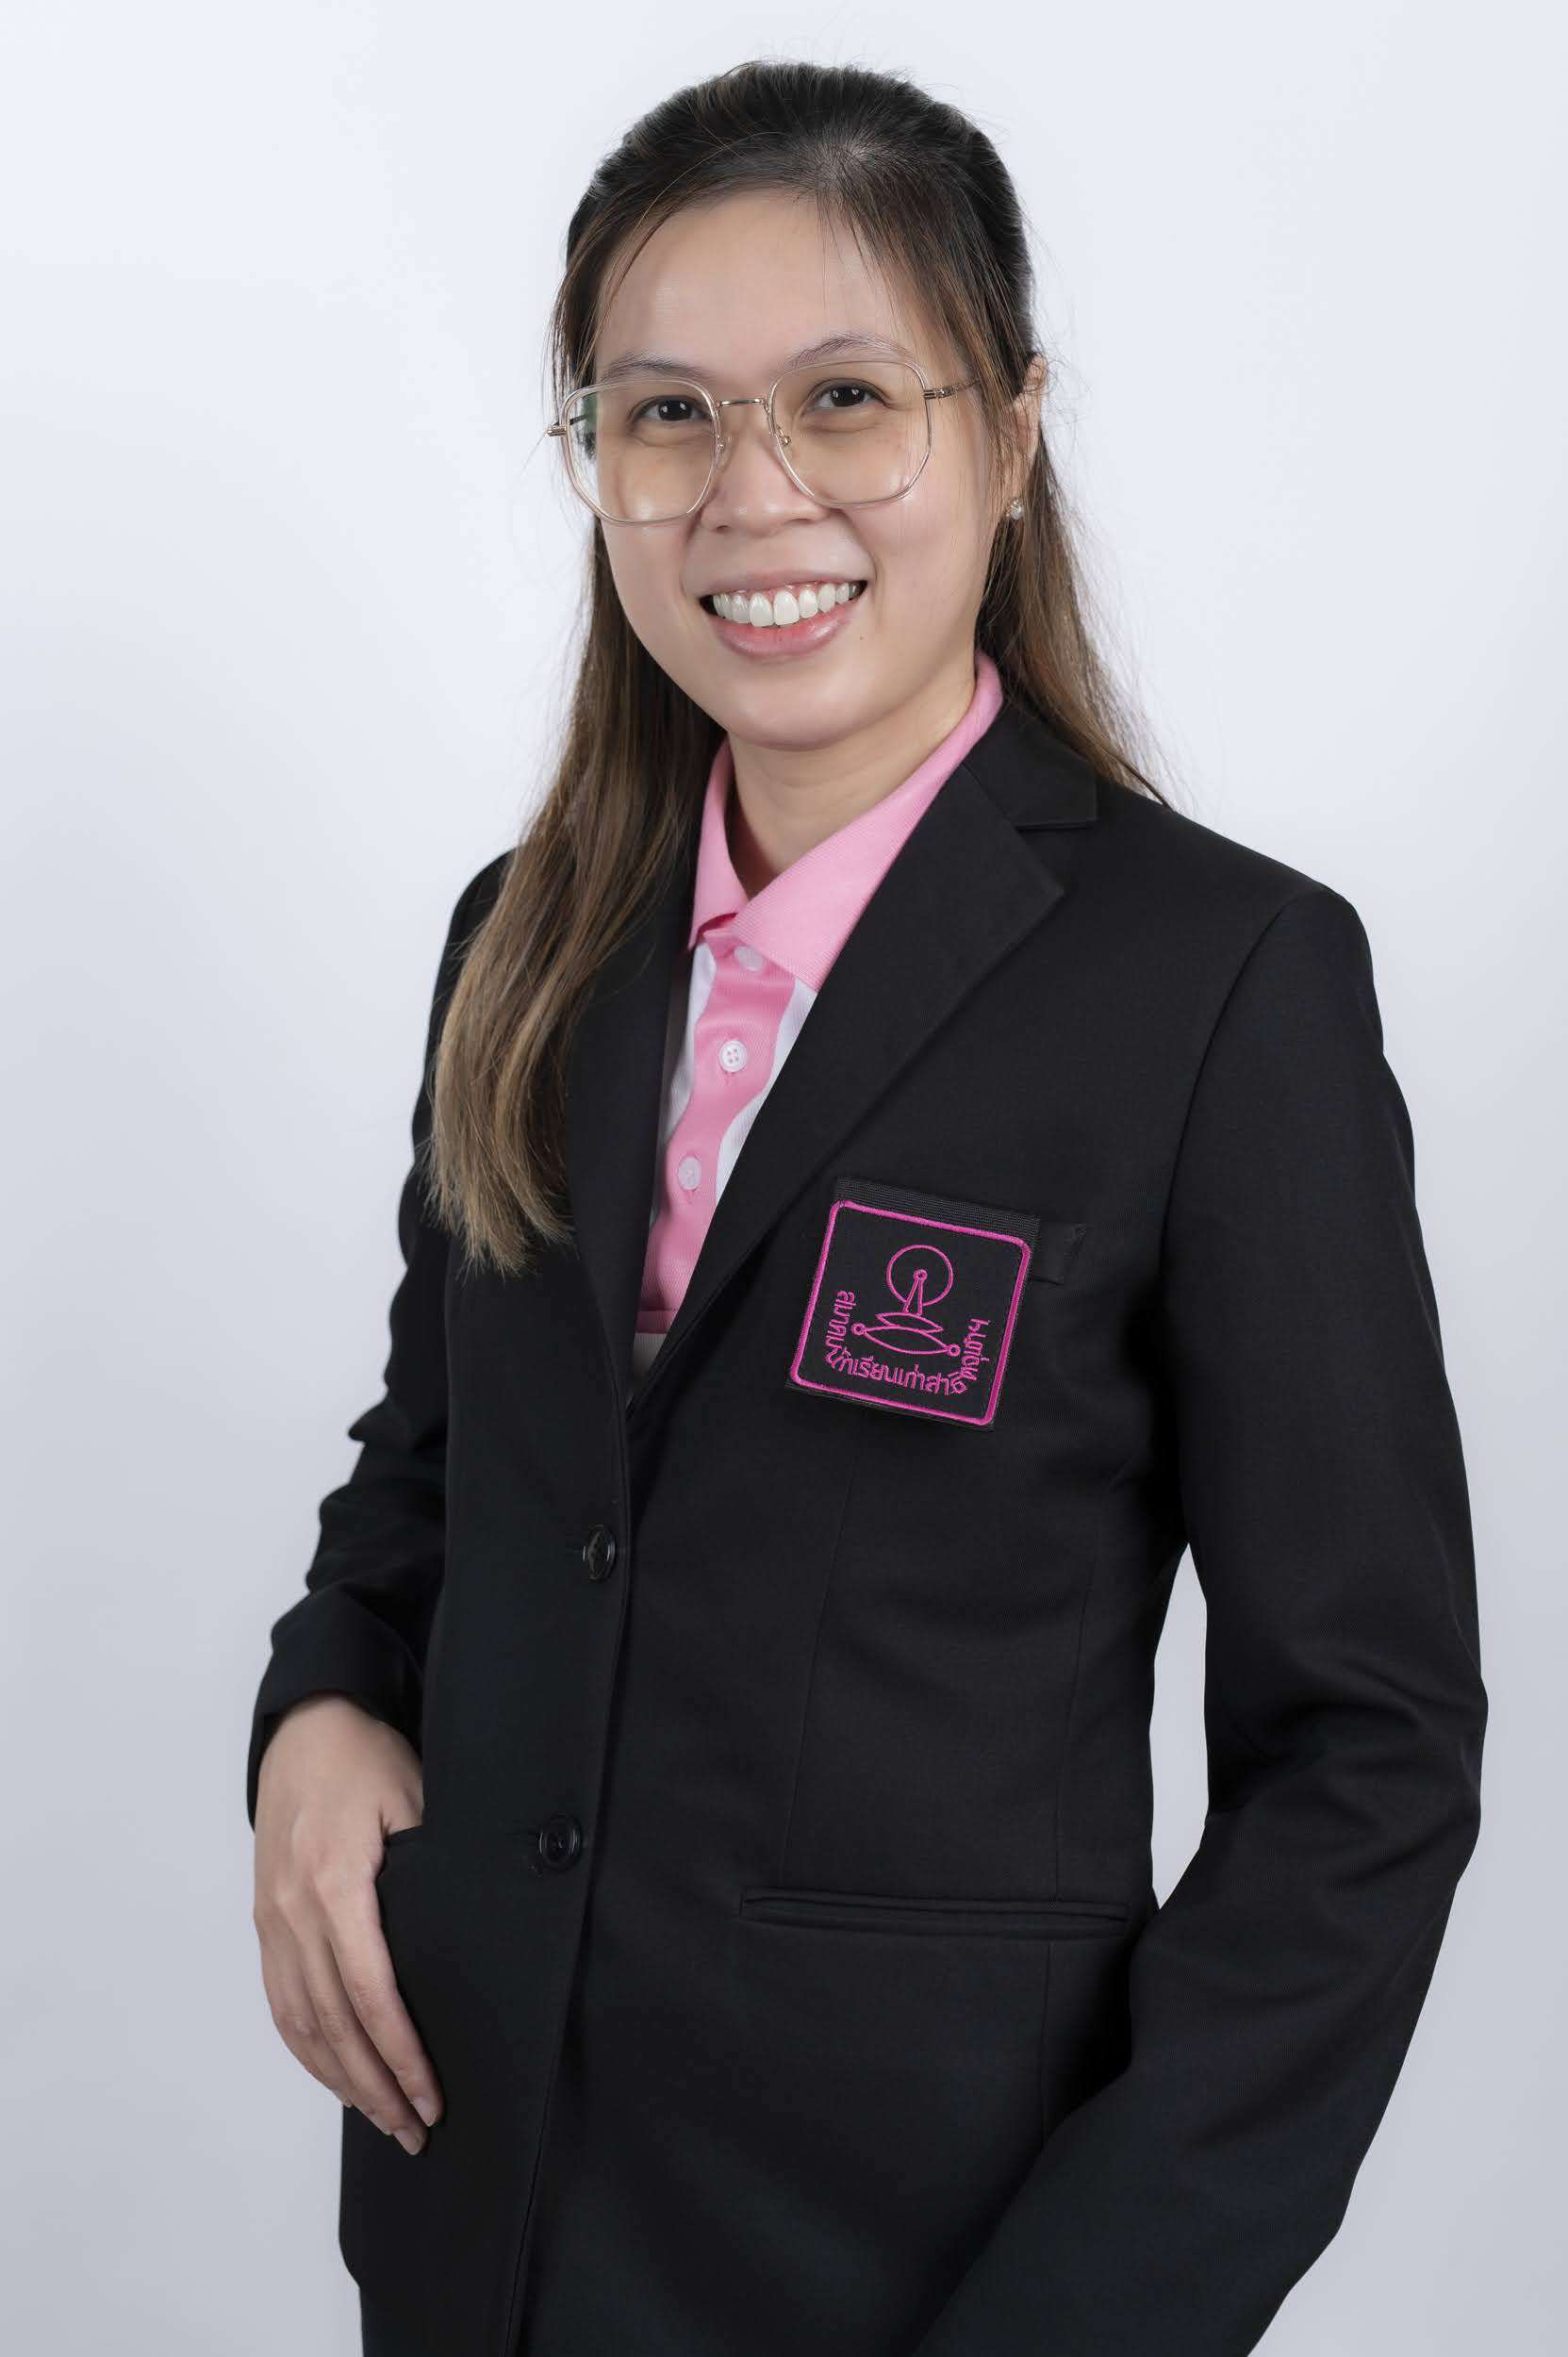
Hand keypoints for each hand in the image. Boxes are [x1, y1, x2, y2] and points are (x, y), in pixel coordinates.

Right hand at [252, 1694, 442, 2152]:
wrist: (306, 1729)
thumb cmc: (369, 1760)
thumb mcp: (416, 1798)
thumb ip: (438, 1866)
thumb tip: (483, 1927)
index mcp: (336, 1882)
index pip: (370, 1992)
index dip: (400, 2052)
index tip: (430, 2094)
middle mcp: (295, 1911)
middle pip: (334, 2022)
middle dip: (376, 2085)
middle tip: (416, 2130)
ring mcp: (273, 1920)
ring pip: (301, 2022)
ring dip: (341, 2079)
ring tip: (383, 2120)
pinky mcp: (266, 1922)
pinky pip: (281, 2001)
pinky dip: (307, 2049)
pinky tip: (337, 2077)